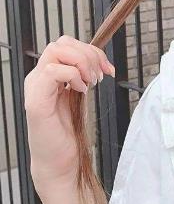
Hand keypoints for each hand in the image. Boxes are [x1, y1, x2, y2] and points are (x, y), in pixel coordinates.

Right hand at [24, 35, 114, 189]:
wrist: (59, 160)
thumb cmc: (69, 129)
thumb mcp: (80, 94)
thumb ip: (84, 74)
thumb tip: (99, 59)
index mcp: (50, 74)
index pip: (66, 44)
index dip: (91, 50)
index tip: (108, 69)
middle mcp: (39, 77)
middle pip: (61, 43)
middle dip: (88, 53)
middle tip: (100, 76)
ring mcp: (35, 88)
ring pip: (55, 51)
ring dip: (82, 62)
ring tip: (91, 82)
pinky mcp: (37, 102)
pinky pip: (53, 72)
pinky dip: (73, 76)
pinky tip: (81, 90)